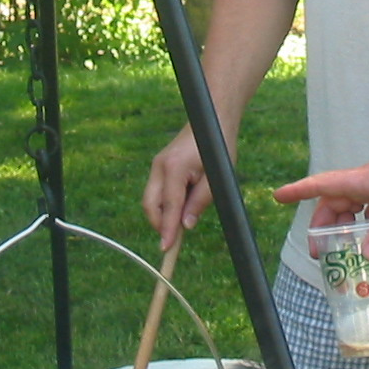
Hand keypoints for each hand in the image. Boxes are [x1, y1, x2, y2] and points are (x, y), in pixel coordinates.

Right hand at [144, 125, 217, 251]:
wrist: (212, 120)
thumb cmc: (218, 148)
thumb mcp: (216, 178)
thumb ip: (200, 202)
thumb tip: (186, 225)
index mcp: (174, 168)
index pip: (168, 206)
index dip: (167, 229)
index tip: (166, 248)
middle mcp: (159, 166)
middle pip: (150, 204)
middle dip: (159, 224)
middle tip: (174, 239)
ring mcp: (157, 165)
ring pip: (150, 199)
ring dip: (162, 214)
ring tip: (183, 218)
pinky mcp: (159, 166)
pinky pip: (156, 191)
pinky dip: (165, 204)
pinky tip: (181, 206)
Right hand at [274, 142, 368, 260]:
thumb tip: (367, 255)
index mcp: (361, 179)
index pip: (321, 184)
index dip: (298, 191)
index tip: (278, 197)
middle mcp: (367, 182)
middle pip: (334, 202)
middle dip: (323, 225)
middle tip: (319, 252)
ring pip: (353, 208)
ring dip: (344, 227)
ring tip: (342, 250)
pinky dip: (366, 226)